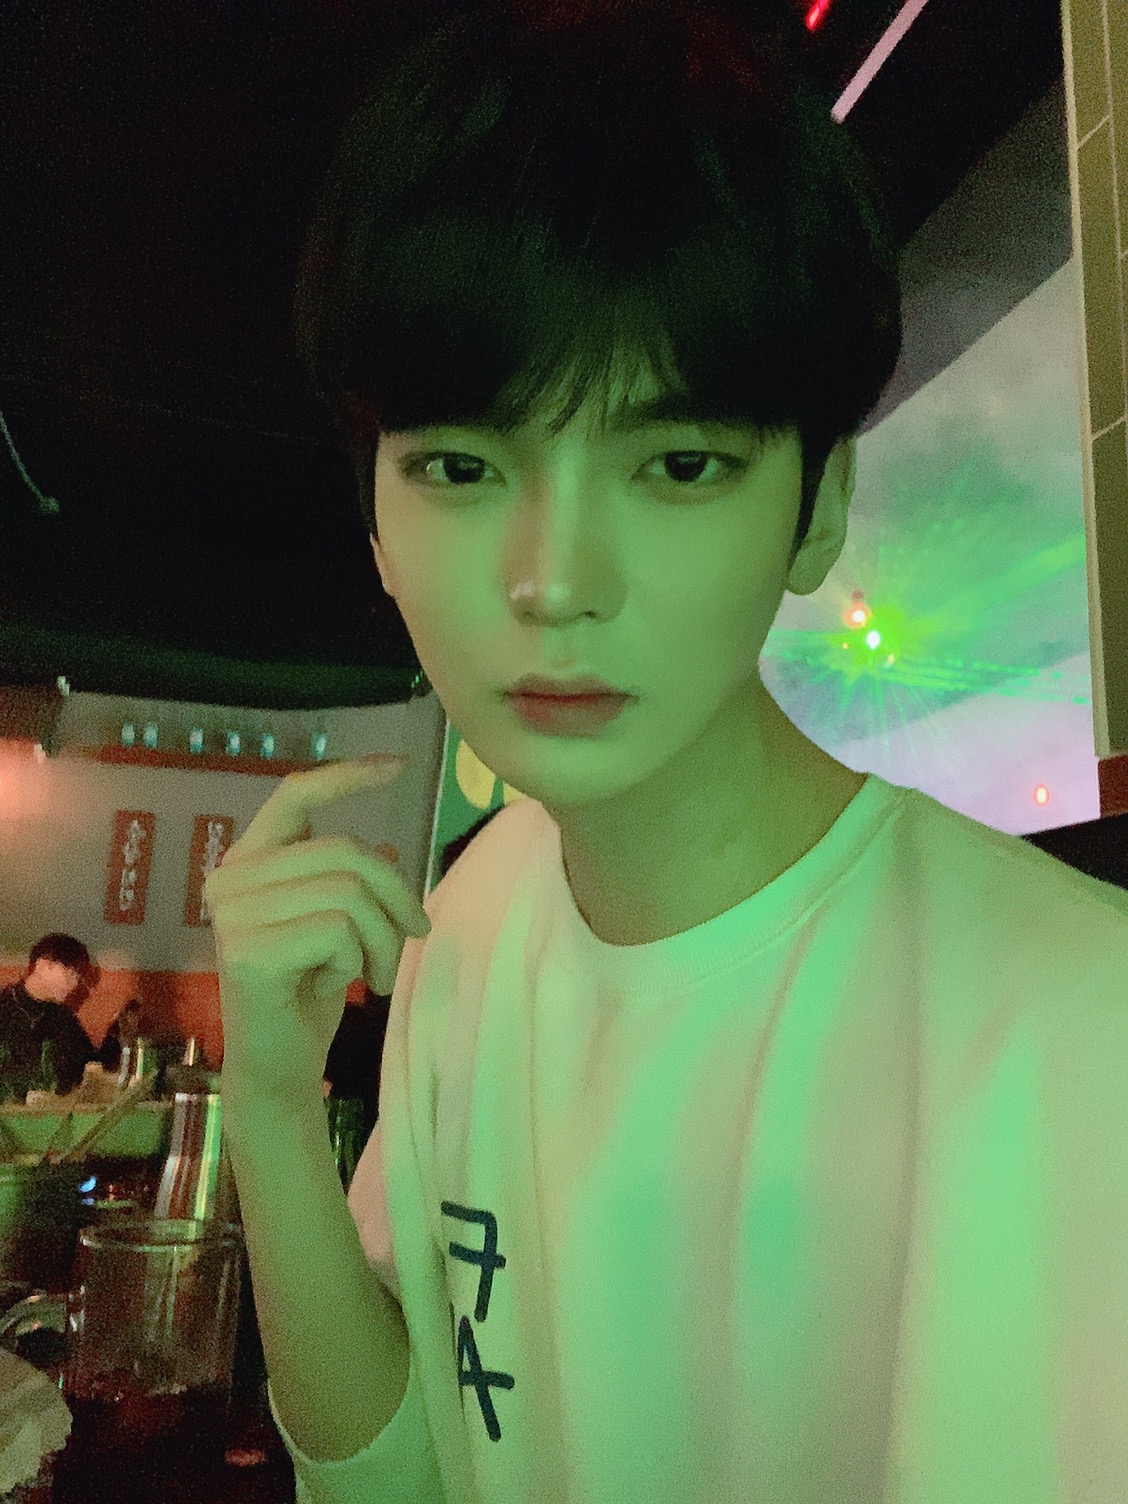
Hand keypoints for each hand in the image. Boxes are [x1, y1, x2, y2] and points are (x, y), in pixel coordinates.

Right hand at [204, 756, 429, 1108]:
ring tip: (380, 972)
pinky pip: (339, 931)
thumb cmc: (309, 990)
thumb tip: (390, 850)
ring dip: (385, 937)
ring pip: (349, 891)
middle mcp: (231, 878)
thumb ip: (351, 881)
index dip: (347, 775)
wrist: (280, 1065)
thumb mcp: (341, 926)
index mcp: (250, 861)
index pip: (295, 793)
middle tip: (417, 935)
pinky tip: (346, 986)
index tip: (398, 765)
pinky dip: (361, 960)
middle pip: (346, 849)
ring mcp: (233, 913)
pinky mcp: (248, 949)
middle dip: (397, 893)